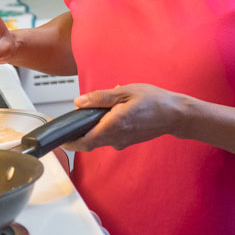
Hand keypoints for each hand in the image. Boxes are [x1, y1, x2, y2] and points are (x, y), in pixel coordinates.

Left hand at [65, 84, 184, 151]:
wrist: (175, 114)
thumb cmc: (154, 101)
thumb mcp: (125, 92)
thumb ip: (100, 97)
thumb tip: (79, 102)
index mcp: (113, 126)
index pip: (84, 141)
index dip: (69, 142)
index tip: (58, 138)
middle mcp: (116, 138)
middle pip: (89, 142)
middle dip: (78, 134)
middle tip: (72, 120)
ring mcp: (122, 142)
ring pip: (99, 139)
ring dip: (92, 128)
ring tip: (98, 109)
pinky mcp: (128, 141)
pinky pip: (110, 137)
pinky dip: (104, 127)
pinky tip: (113, 112)